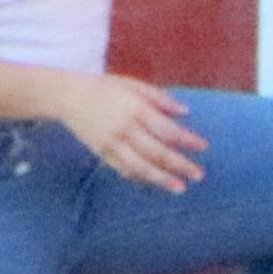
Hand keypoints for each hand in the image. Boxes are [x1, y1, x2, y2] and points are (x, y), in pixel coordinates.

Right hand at [55, 74, 204, 191]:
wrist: (69, 97)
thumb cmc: (105, 88)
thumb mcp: (134, 85)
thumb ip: (160, 98)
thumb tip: (186, 112)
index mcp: (135, 109)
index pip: (167, 129)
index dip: (187, 140)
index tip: (204, 147)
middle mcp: (125, 128)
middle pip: (157, 152)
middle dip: (180, 165)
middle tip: (199, 175)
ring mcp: (112, 143)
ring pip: (140, 166)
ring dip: (162, 179)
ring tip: (180, 188)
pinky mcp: (102, 153)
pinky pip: (124, 169)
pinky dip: (141, 178)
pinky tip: (155, 183)